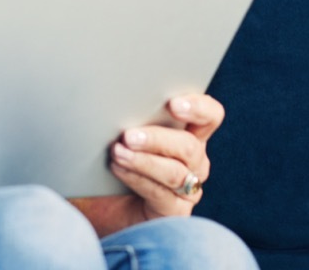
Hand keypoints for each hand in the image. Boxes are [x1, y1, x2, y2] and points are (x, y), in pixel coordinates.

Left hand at [72, 93, 222, 234]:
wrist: (98, 198)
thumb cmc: (111, 156)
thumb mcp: (121, 131)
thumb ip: (130, 115)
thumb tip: (115, 98)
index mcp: (188, 132)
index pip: (210, 116)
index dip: (198, 108)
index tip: (173, 104)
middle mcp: (194, 160)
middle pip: (189, 146)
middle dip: (157, 138)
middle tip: (129, 136)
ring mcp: (188, 187)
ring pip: (175, 172)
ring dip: (143, 161)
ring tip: (118, 152)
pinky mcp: (174, 210)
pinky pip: (162, 194)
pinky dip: (137, 179)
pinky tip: (118, 169)